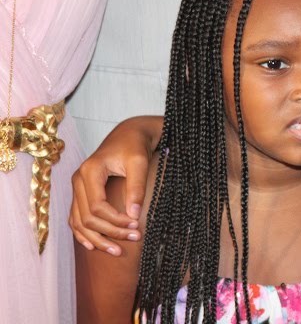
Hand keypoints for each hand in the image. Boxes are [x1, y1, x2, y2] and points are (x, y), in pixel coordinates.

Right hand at [70, 116, 162, 254]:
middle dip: (110, 232)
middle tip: (135, 238)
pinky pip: (76, 217)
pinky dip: (83, 233)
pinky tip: (94, 245)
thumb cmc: (135, 146)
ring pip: (79, 221)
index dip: (116, 220)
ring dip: (97, 238)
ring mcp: (77, 186)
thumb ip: (136, 188)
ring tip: (117, 251)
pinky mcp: (81, 192)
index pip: (97, 206)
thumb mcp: (139, 163)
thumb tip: (133, 216)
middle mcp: (78, 179)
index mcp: (90, 171)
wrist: (129, 134)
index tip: (137, 226)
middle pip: (87, 217)